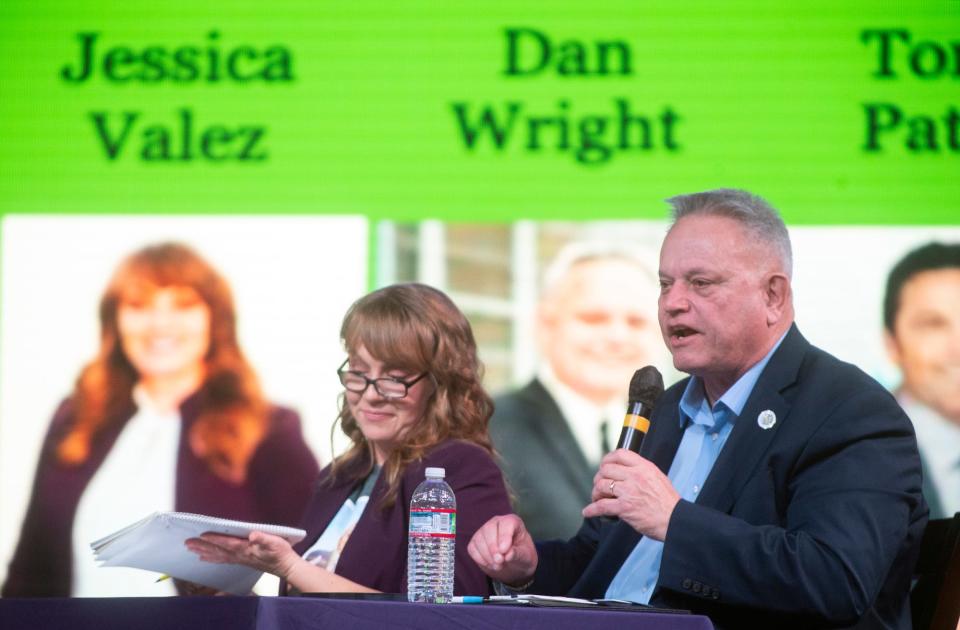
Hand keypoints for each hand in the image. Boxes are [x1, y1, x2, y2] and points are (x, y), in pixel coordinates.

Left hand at [185, 531, 299, 580]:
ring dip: (204, 552)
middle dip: (203, 546)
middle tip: (188, 543)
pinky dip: (212, 558)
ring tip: (191, 549)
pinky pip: (222, 560)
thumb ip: (264, 538)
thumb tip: (253, 534)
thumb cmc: (280, 552)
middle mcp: (240, 555)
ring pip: (218, 555)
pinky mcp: (241, 560)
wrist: (284, 565)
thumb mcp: (276, 542)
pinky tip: (204, 558)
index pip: (227, 543)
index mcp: (246, 548)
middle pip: (218, 550)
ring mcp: (239, 559)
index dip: (215, 539)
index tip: (202, 535)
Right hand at [466, 514, 537, 586]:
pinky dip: (480, 559)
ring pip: (479, 539)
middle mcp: (497, 523)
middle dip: (493, 548)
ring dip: (486, 556)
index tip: (504, 551)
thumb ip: (517, 554)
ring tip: (498, 566)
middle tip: (500, 562)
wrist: (515, 565)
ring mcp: (484, 531)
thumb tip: (508, 555)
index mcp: (512, 522)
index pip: (506, 524)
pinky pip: (472, 548)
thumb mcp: (526, 557)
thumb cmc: (522, 556)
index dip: (504, 537)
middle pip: (489, 529)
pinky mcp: (475, 542)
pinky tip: (490, 564)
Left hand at [582, 449, 679, 540]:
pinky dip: (592, 509)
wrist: (675, 520)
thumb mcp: (658, 478)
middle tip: (600, 485)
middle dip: (599, 477)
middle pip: (606, 470)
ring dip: (596, 493)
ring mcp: (629, 491)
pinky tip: (588, 511)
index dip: (608, 458)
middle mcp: (635, 476)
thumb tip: (627, 471)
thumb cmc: (668, 502)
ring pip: (602, 486)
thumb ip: (642, 472)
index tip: (604, 464)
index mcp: (644, 467)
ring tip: (597, 498)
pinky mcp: (625, 508)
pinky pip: (601, 506)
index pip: (620, 454)